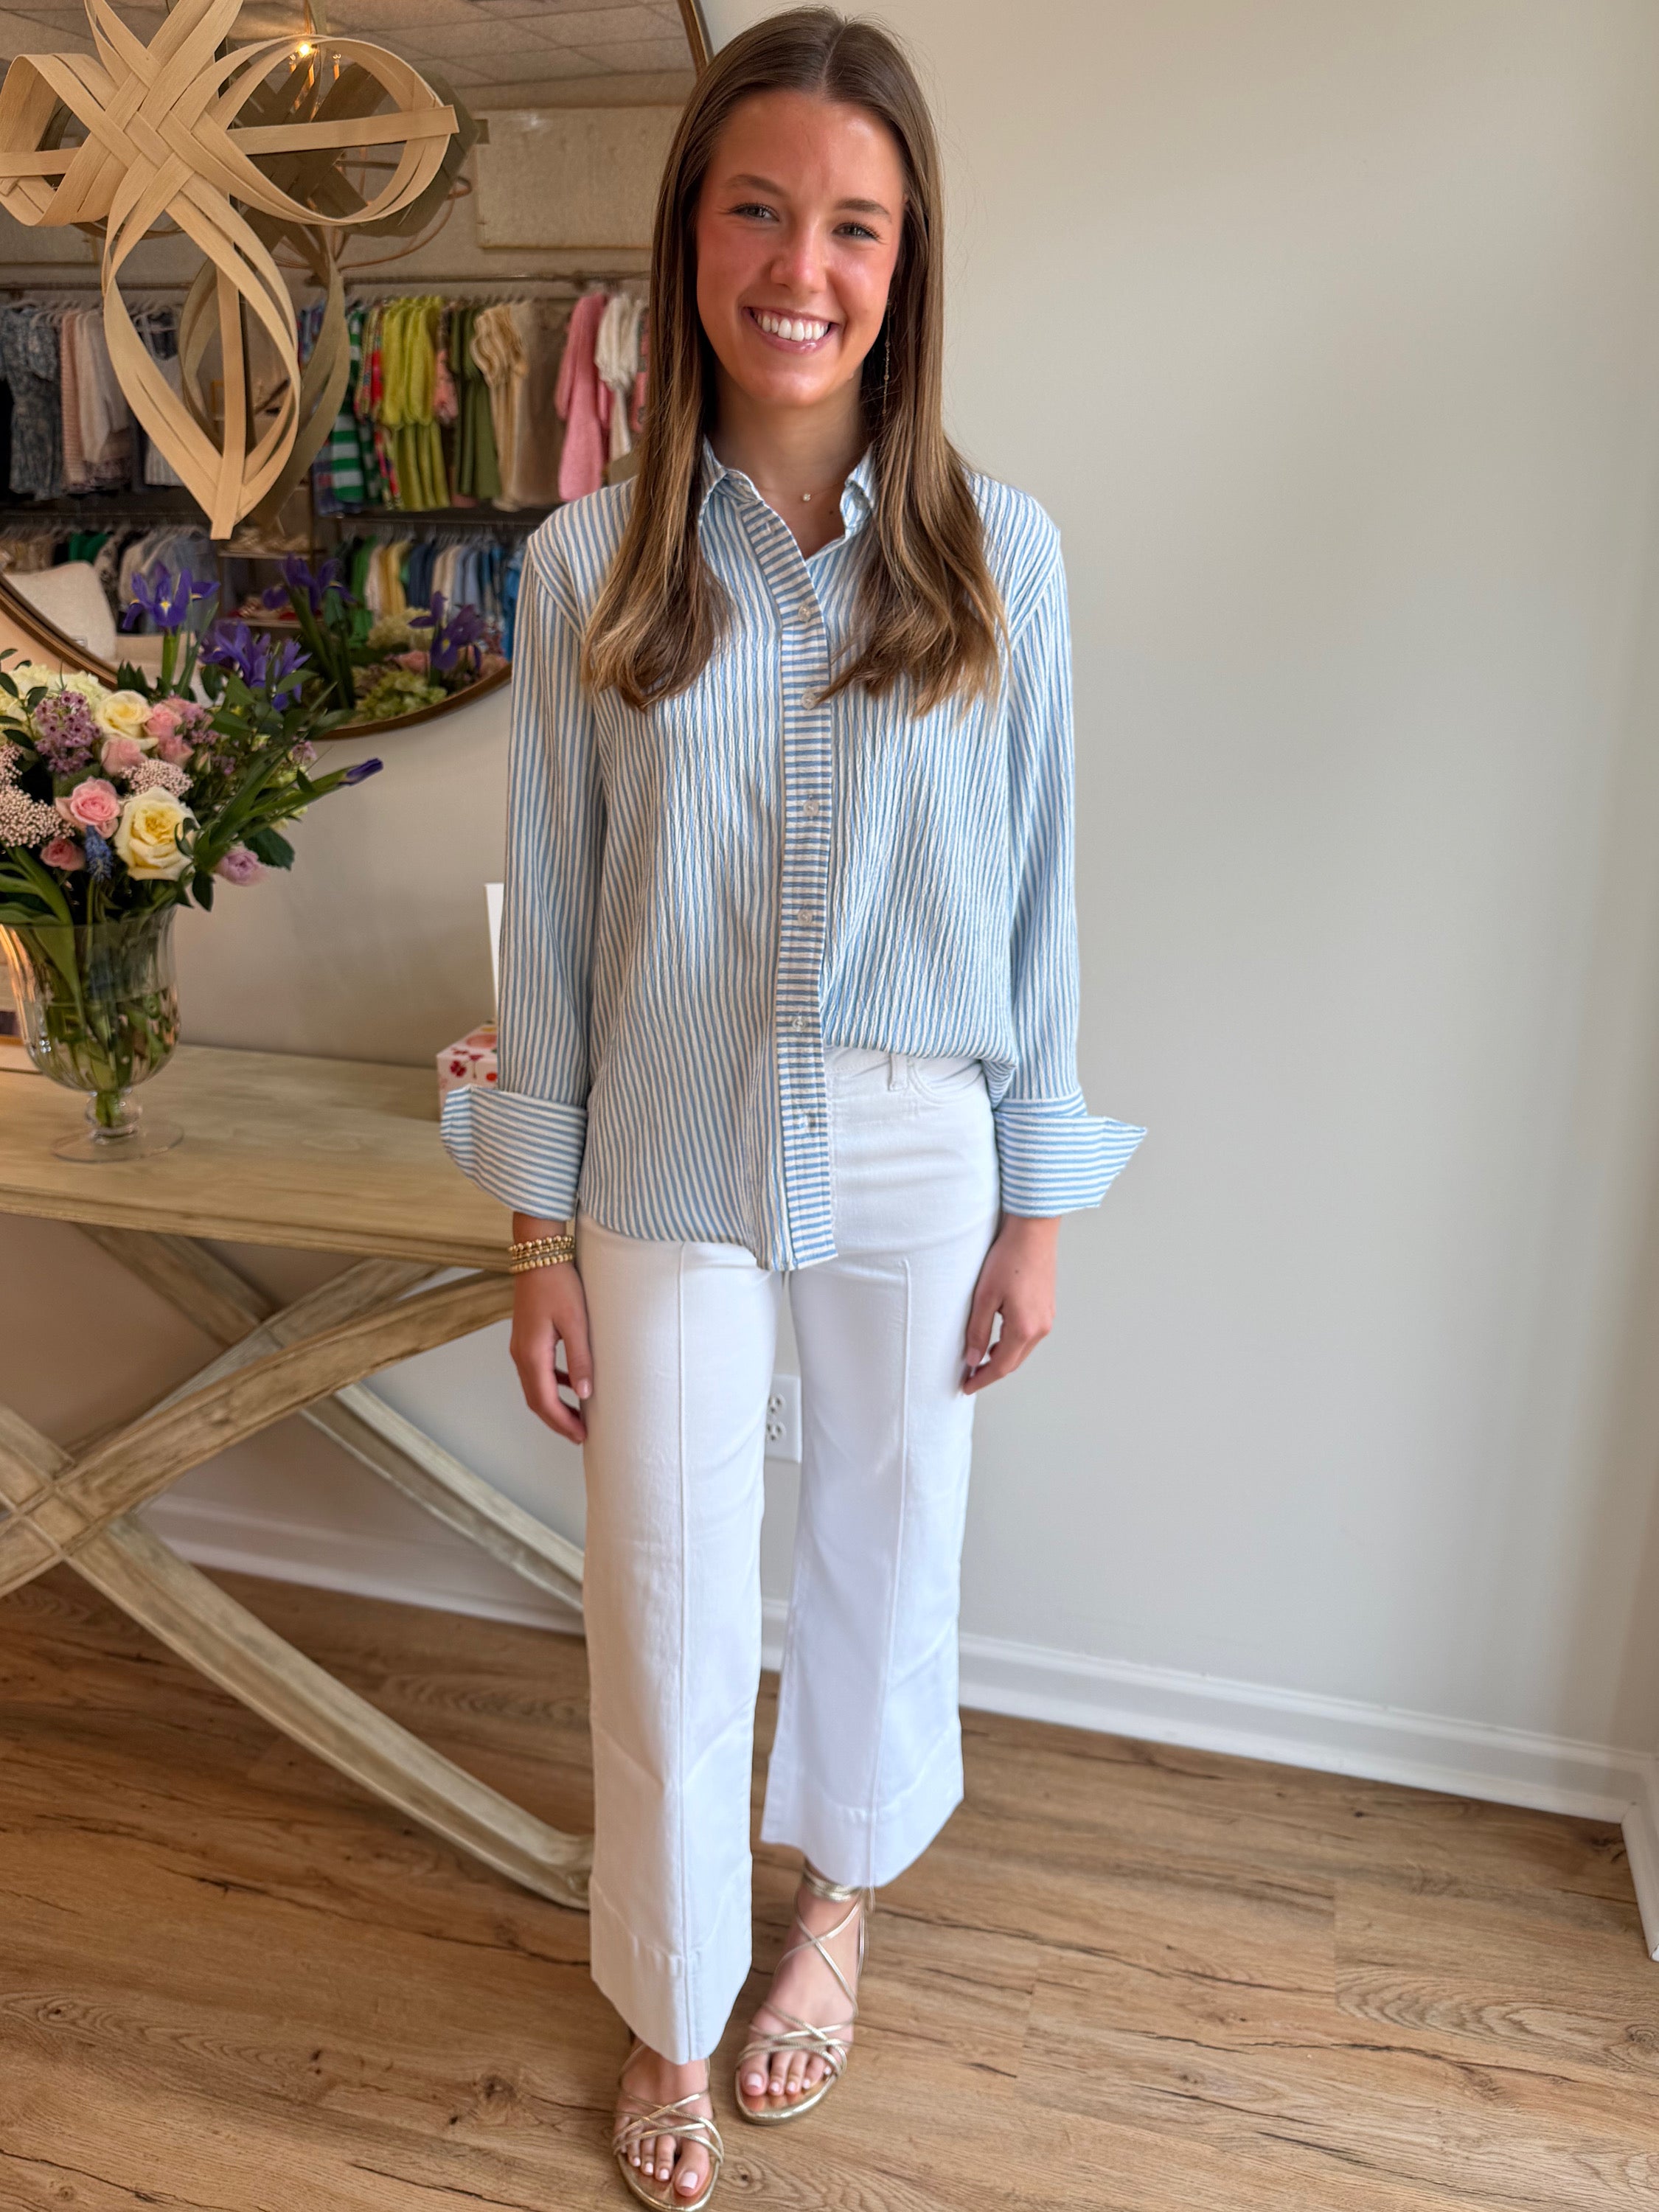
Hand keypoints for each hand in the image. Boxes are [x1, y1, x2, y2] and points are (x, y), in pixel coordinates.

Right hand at [509, 1216, 592, 1443]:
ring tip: (576, 1416)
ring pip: (535, 1387)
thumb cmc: (558, 1284)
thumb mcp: (576, 1321)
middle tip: (580, 1434)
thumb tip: (585, 1394)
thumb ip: (580, 1359)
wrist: (538, 1254)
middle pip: (535, 1400)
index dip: (562, 1423)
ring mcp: (520, 1346)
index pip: (544, 1402)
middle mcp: (520, 1354)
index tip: (582, 1437)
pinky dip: (551, 1384)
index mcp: (531, 1354)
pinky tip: (569, 1384)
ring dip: (553, 1405)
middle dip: (557, 1420)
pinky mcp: (526, 1337)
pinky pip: (536, 1371)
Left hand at [961, 1214, 1058, 1393]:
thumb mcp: (984, 1297)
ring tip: (979, 1357)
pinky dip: (1012, 1344)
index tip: (966, 1387)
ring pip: (1022, 1350)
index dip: (982, 1379)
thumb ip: (978, 1331)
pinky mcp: (1047, 1308)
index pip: (1001, 1367)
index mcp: (1024, 1328)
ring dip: (1002, 1357)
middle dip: (991, 1371)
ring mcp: (1047, 1318)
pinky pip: (1029, 1336)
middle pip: (1013, 1362)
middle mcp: (1040, 1328)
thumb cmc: (1008, 1258)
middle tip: (969, 1375)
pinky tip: (998, 1338)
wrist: (1033, 1232)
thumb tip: (972, 1359)